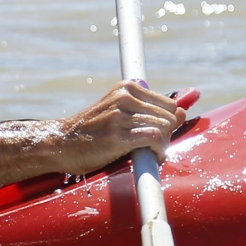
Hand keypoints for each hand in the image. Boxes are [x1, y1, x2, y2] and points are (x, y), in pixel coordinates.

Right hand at [53, 81, 183, 172]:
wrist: (61, 144)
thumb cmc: (93, 131)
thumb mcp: (120, 113)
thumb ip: (151, 111)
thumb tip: (183, 111)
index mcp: (127, 88)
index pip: (169, 105)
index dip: (167, 123)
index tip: (156, 136)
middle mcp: (124, 97)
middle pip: (169, 117)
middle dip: (167, 136)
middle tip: (154, 149)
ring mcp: (119, 116)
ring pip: (163, 127)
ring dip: (163, 146)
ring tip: (151, 154)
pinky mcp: (116, 136)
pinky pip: (153, 138)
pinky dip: (159, 150)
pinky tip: (152, 157)